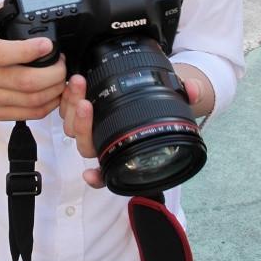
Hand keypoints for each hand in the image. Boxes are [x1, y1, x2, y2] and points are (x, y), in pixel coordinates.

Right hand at [0, 17, 66, 121]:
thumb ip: (23, 2)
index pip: (1, 53)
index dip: (28, 50)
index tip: (48, 44)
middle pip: (26, 81)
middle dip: (54, 72)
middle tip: (63, 63)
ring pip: (33, 99)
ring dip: (56, 89)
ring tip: (61, 76)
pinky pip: (32, 113)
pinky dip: (50, 104)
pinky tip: (54, 92)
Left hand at [60, 64, 209, 189]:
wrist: (151, 88)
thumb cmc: (162, 103)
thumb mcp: (177, 99)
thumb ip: (186, 95)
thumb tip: (193, 90)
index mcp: (124, 149)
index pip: (108, 171)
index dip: (97, 177)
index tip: (90, 174)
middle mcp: (104, 142)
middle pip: (85, 144)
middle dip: (82, 125)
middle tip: (86, 103)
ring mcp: (90, 125)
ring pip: (71, 125)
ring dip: (72, 106)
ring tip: (79, 83)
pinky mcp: (80, 107)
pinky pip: (66, 109)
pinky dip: (66, 98)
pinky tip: (72, 85)